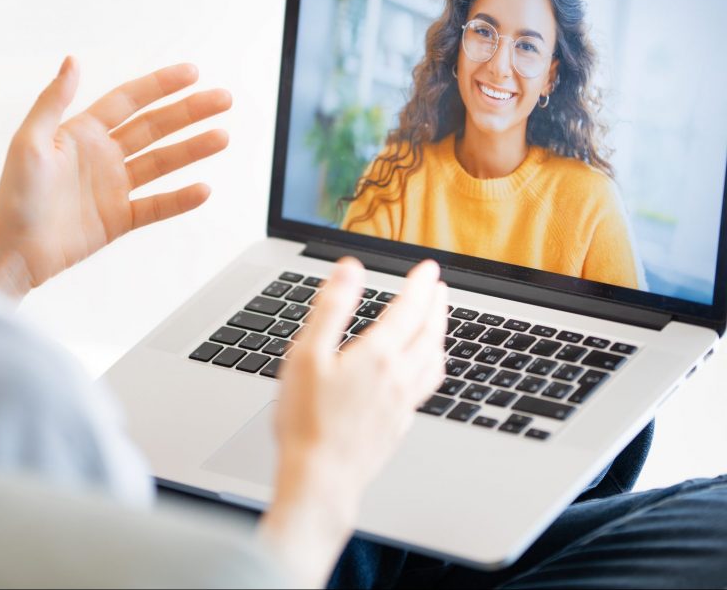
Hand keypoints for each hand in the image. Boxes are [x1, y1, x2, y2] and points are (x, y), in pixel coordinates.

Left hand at [0, 57, 230, 297]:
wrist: (11, 250)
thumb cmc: (12, 196)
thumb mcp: (29, 141)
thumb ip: (53, 101)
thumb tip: (72, 60)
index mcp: (83, 132)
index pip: (130, 100)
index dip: (161, 85)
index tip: (192, 73)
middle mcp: (103, 155)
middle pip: (155, 127)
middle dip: (190, 112)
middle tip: (223, 99)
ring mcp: (113, 187)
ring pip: (162, 162)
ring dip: (192, 149)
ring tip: (222, 137)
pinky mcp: (118, 219)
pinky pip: (156, 206)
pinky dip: (179, 199)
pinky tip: (203, 189)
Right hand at [257, 258, 446, 587]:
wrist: (320, 479)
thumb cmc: (306, 420)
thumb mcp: (307, 354)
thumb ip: (331, 307)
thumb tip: (350, 270)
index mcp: (378, 355)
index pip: (409, 309)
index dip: (420, 284)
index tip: (428, 267)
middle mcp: (398, 378)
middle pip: (429, 334)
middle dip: (436, 306)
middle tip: (438, 287)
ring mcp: (402, 404)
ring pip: (434, 362)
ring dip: (439, 335)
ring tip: (436, 324)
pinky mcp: (398, 426)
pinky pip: (426, 387)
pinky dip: (430, 366)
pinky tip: (418, 371)